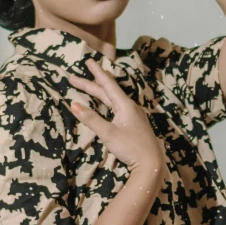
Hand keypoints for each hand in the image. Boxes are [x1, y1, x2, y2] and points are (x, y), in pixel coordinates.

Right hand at [67, 58, 165, 177]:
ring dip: (99, 92)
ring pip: (112, 99)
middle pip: (107, 92)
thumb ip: (91, 119)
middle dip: (90, 84)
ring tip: (89, 85)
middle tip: (74, 78)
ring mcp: (133, 115)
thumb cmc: (131, 148)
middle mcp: (130, 107)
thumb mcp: (108, 133)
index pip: (107, 84)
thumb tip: (73, 104)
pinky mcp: (134, 124)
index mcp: (125, 105)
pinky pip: (117, 106)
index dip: (96, 72)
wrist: (152, 164)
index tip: (88, 60)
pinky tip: (107, 104)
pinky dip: (107, 101)